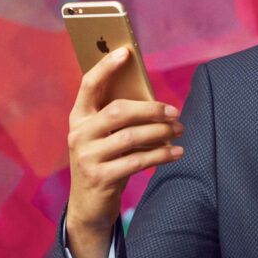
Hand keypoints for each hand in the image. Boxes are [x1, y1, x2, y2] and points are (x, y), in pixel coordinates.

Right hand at [65, 47, 183, 257]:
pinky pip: (138, 160)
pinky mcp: (100, 178)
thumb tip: (154, 100)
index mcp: (79, 118)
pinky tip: (177, 152)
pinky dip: (161, 155)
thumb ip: (118, 118)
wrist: (88, 206)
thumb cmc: (105, 161)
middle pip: (119, 111)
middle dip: (151, 109)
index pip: (89, 85)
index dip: (106, 67)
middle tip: (175, 112)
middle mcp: (78, 134)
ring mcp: (87, 157)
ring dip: (161, 133)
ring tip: (179, 131)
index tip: (125, 52)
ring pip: (131, 136)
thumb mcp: (105, 138)